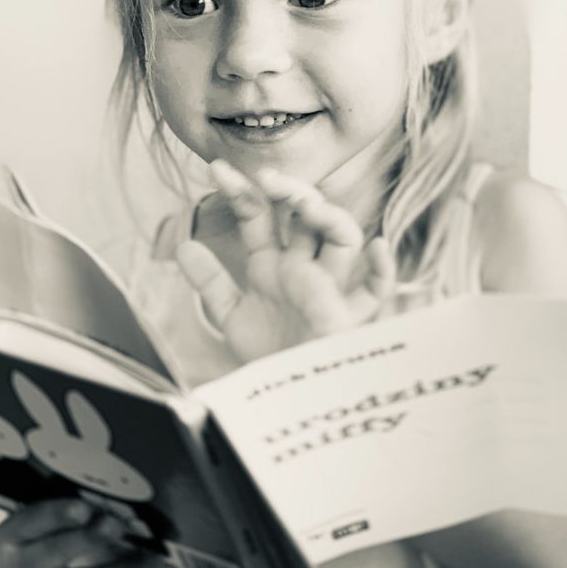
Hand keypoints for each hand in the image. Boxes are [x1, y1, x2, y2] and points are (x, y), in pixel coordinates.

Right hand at [0, 497, 163, 567]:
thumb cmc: (45, 539)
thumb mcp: (47, 519)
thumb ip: (76, 510)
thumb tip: (121, 510)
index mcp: (10, 538)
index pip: (31, 522)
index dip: (57, 515)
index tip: (85, 508)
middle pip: (55, 556)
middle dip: (89, 540)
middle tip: (119, 526)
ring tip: (154, 559)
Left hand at [176, 160, 394, 364]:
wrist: (283, 399)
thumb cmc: (264, 356)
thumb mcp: (229, 316)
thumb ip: (209, 281)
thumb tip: (183, 245)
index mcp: (271, 263)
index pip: (258, 217)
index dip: (240, 192)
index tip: (217, 169)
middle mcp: (301, 268)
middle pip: (303, 217)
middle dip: (289, 191)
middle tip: (267, 177)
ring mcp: (326, 288)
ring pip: (341, 239)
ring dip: (327, 215)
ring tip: (306, 204)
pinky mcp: (346, 318)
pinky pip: (376, 292)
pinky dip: (383, 270)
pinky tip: (378, 247)